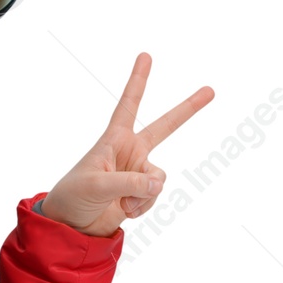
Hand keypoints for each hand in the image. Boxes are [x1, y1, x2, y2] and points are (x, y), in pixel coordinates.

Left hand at [38, 53, 213, 237]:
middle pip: (165, 127)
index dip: (138, 81)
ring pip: (159, 179)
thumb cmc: (73, 196)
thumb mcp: (96, 186)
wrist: (71, 226)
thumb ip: (128, 183)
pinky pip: (154, 197)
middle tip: (210, 90)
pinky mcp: (141, 194)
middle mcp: (129, 152)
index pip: (129, 105)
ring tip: (120, 202)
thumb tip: (157, 184)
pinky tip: (124, 211)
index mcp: (114, 140)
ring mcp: (137, 172)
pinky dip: (142, 207)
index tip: (145, 56)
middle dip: (188, 109)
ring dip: (143, 194)